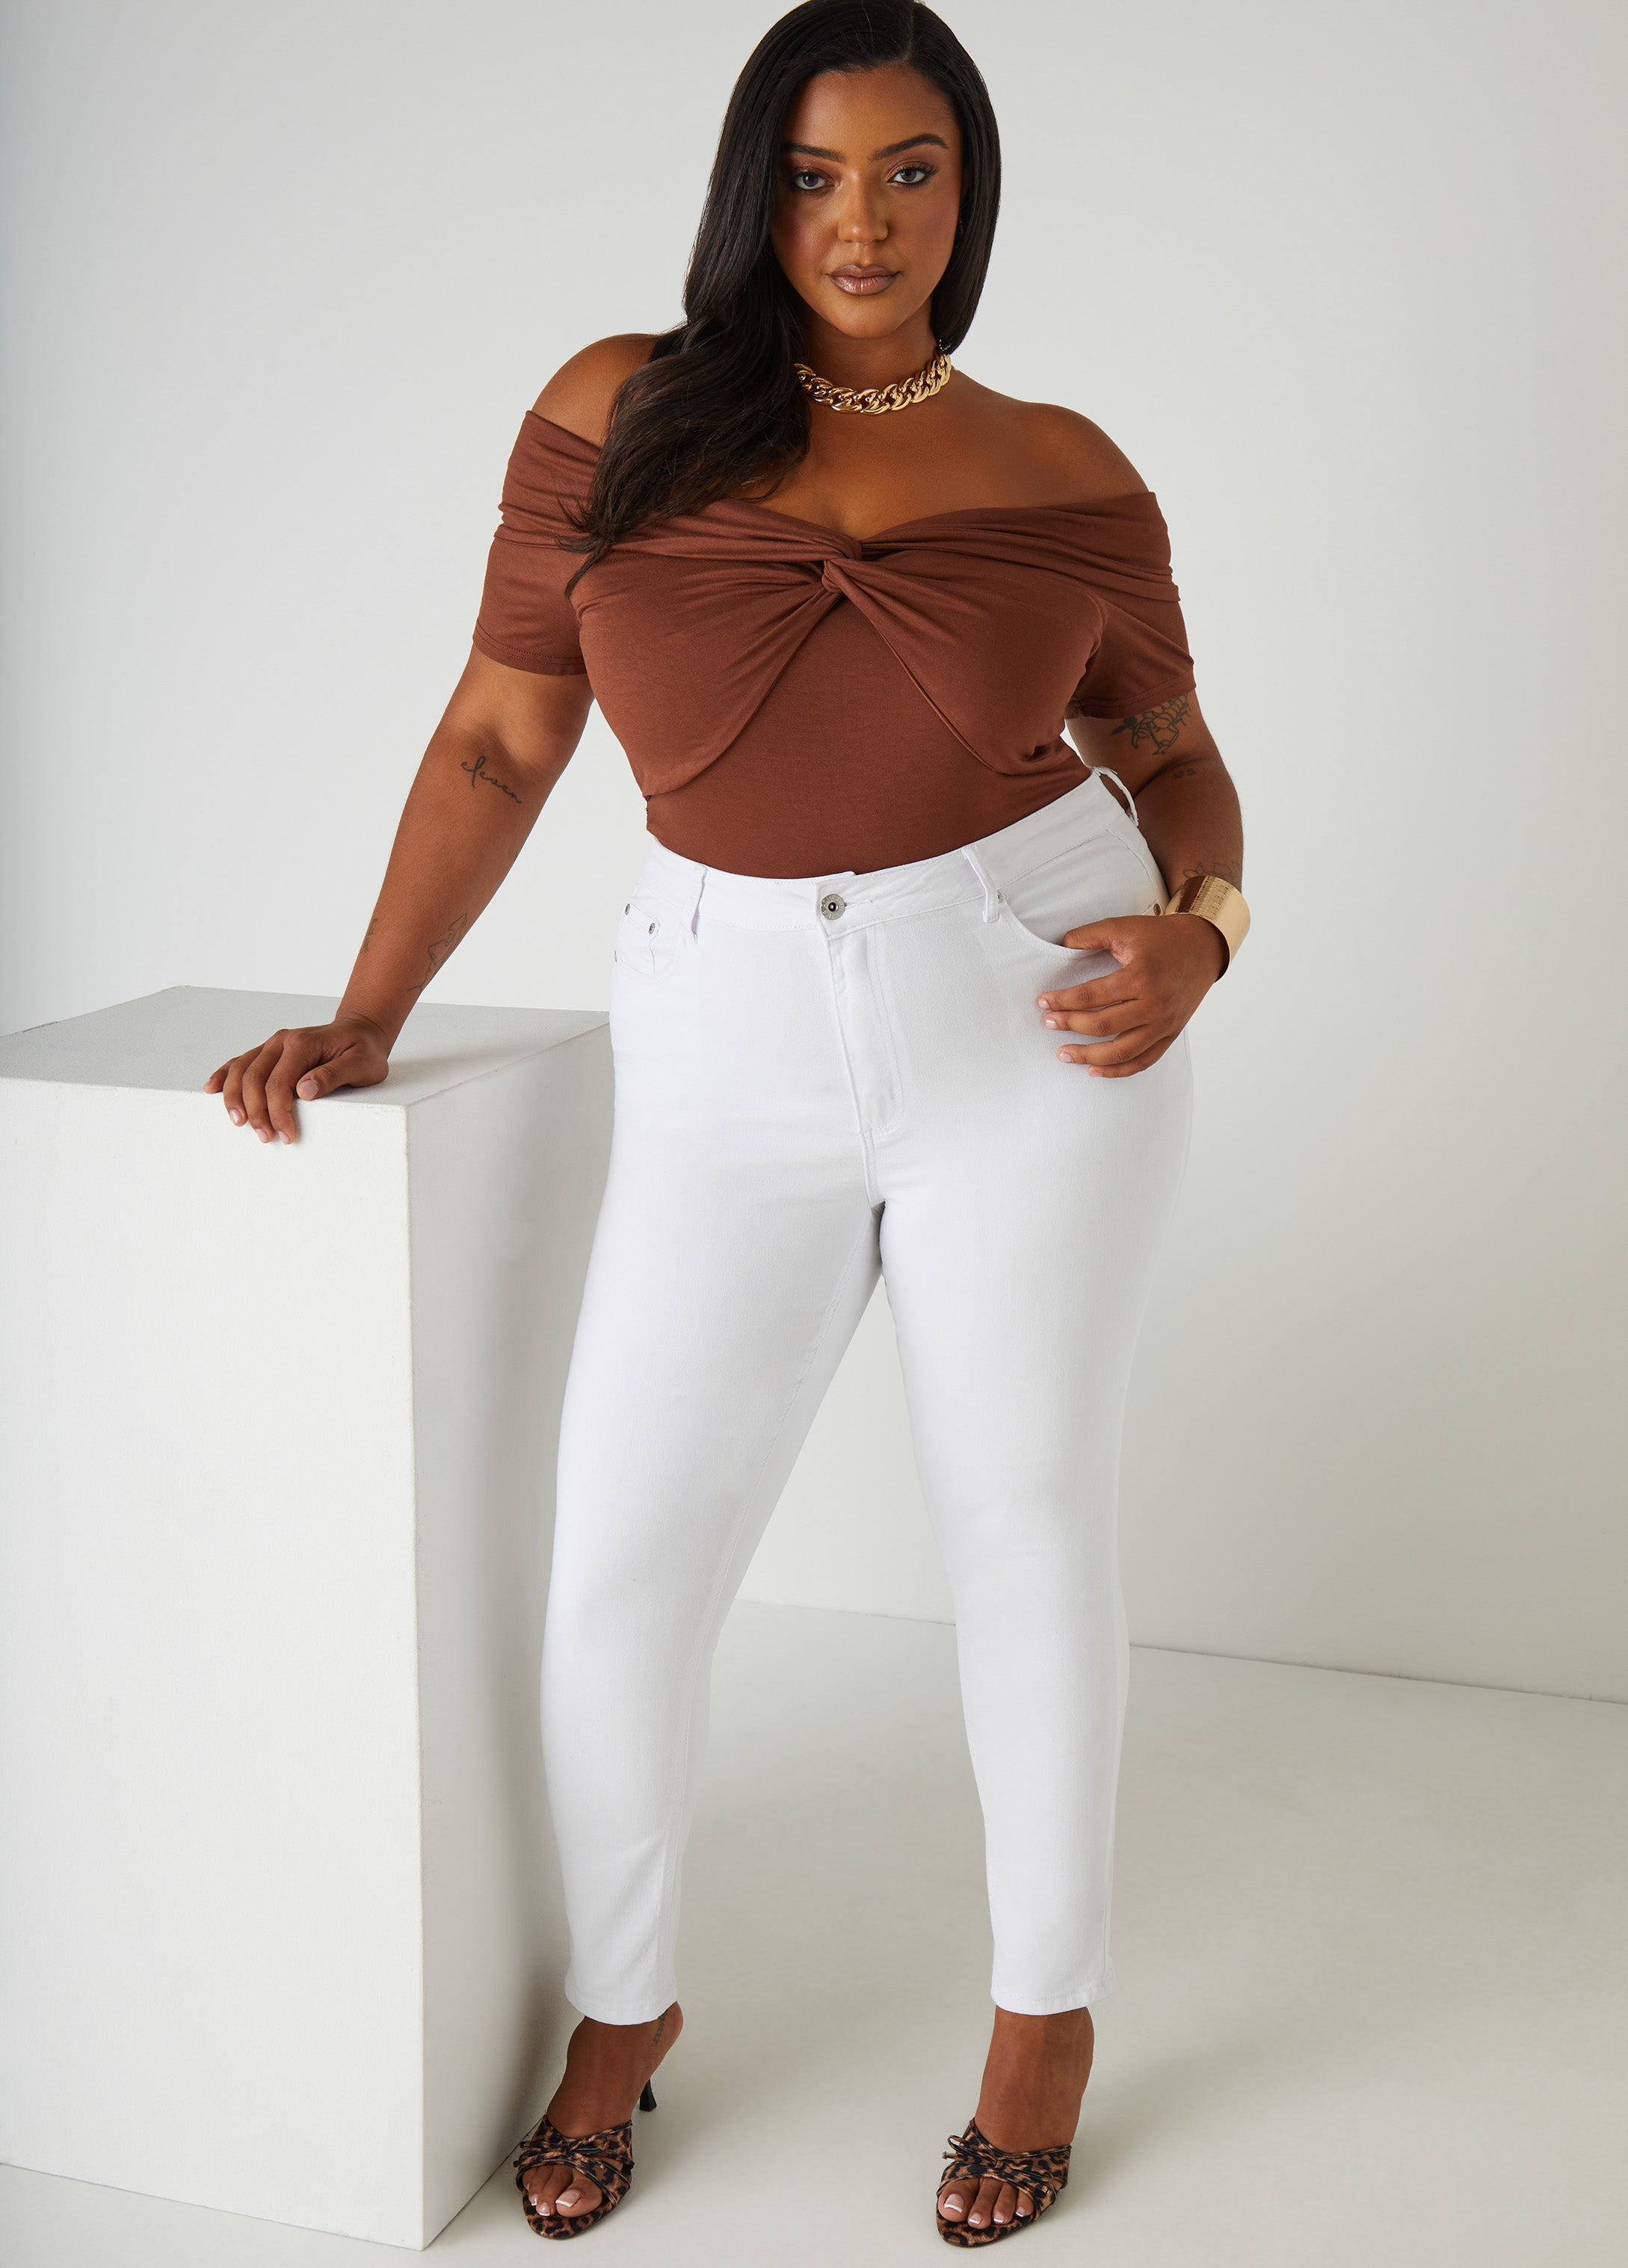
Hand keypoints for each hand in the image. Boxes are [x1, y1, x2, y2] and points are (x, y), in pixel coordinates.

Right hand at [204, 1014, 390, 1142]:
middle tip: (265, 1137)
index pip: (279, 1083)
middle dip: (256, 1111)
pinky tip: (212, 1089)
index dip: (278, 1112)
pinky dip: (225, 1075)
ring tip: (238, 1123)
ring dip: (235, 1098)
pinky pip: (240, 1062)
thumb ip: (333, 1075)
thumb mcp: (361, 1064)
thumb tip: (304, 1091)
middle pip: (254, 1078)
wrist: (361, 1031)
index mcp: (302, 1044)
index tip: (287, 1135)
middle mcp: (282, 1041)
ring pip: (241, 1070)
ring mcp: (272, 1045)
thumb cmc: (363, 1050)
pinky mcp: (268, 1051)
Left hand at [1036, 912, 1224, 1076]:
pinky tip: (1094, 1070)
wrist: (1203, 947)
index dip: (1063, 1001)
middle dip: (1070, 1026)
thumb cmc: (1162, 937)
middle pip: (1103, 1026)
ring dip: (1089, 1056)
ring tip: (1063, 1054)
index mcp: (1140, 977)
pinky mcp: (1171, 1034)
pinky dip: (1118, 1070)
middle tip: (1048, 1024)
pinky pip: (1143, 1061)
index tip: (1044, 1003)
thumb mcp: (1125, 927)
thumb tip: (1061, 945)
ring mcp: (1164, 1024)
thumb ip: (1090, 935)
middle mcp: (1154, 1004)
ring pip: (1121, 1052)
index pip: (1092, 996)